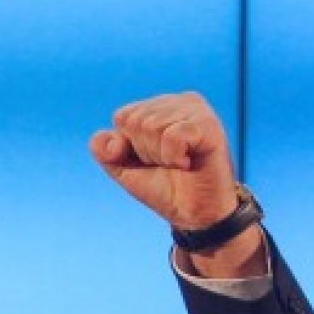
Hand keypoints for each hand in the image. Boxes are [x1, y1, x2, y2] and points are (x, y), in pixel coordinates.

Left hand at [87, 91, 237, 228]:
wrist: (194, 213)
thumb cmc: (163, 187)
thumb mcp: (123, 168)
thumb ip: (104, 150)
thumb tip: (110, 140)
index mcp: (159, 106)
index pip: (122, 116)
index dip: (129, 146)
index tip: (151, 159)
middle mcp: (180, 100)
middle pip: (135, 121)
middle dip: (145, 152)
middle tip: (168, 163)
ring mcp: (196, 109)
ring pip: (151, 127)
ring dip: (160, 156)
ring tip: (179, 162)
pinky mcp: (209, 124)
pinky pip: (172, 136)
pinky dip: (173, 157)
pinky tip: (188, 162)